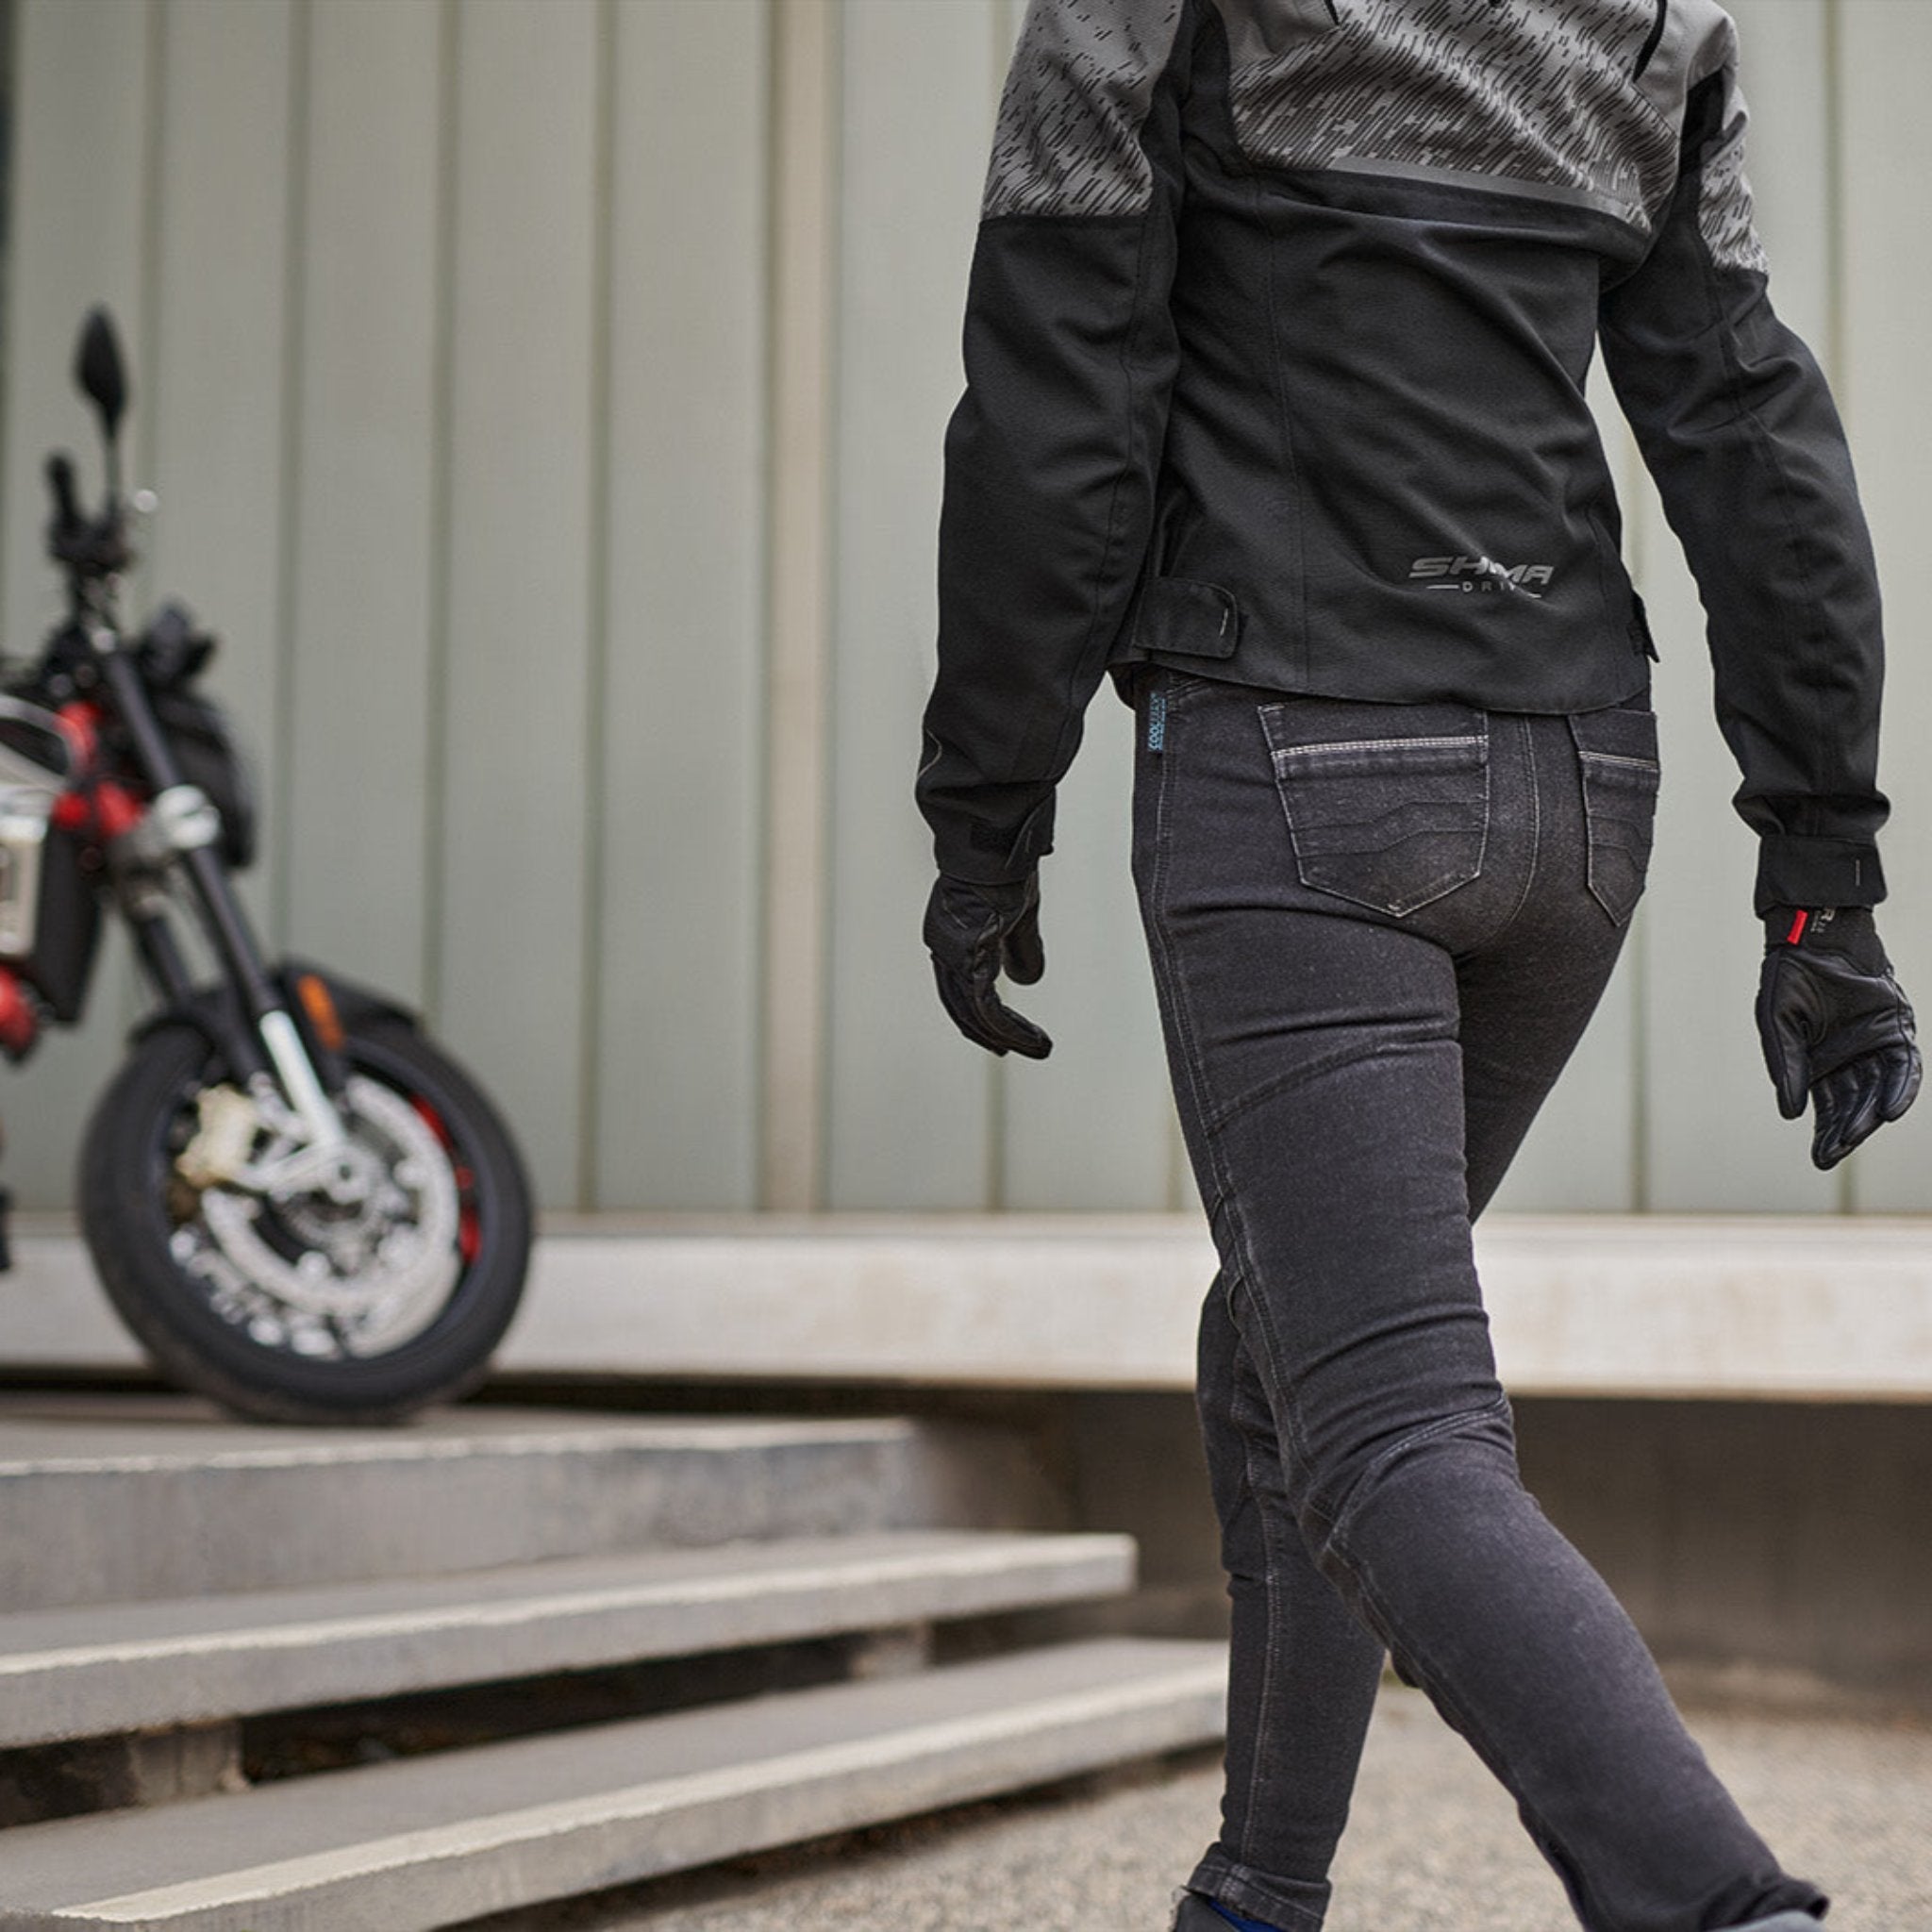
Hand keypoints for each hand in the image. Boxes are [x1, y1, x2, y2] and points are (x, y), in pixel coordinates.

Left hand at [923, 873, 1051, 1058]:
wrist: (995, 849)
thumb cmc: (1003, 870)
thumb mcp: (1019, 915)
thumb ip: (1021, 948)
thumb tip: (1024, 981)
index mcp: (951, 936)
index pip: (960, 985)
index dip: (978, 1012)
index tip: (1001, 1032)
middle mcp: (944, 948)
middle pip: (961, 1006)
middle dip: (989, 1034)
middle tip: (1014, 1051)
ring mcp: (952, 955)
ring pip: (975, 1013)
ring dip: (1007, 1037)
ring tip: (1037, 1049)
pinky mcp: (969, 959)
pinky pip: (987, 1006)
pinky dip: (1009, 1028)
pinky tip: (1027, 1039)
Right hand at [1757, 907, 1920, 1168]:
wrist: (1816, 936)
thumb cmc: (1789, 976)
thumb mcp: (1777, 1025)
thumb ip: (1784, 1066)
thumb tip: (1790, 1114)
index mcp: (1820, 1063)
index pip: (1828, 1108)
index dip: (1826, 1134)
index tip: (1821, 1159)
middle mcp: (1851, 1059)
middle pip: (1854, 1106)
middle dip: (1846, 1132)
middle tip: (1835, 1154)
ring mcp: (1876, 1045)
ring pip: (1879, 1092)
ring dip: (1869, 1116)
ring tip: (1855, 1136)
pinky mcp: (1897, 1029)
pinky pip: (1905, 1067)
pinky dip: (1900, 1090)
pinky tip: (1888, 1111)